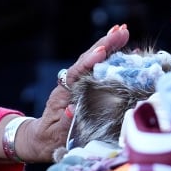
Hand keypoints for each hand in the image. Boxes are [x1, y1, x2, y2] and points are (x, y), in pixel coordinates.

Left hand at [18, 24, 129, 161]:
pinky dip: (113, 58)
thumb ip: (64, 123)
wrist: (43, 140)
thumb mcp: (56, 135)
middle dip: (105, 44)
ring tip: (123, 31)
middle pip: (87, 60)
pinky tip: (127, 50)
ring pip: (94, 61)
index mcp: (62, 94)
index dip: (89, 62)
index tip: (101, 51)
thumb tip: (72, 110)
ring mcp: (79, 84)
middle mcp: (71, 84)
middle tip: (122, 30)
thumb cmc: (50, 139)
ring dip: (109, 46)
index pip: (76, 73)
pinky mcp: (86, 87)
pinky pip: (100, 69)